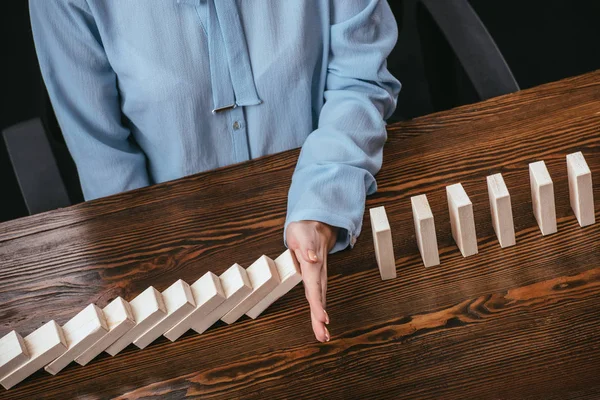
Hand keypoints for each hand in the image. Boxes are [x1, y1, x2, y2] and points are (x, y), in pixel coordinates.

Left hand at [286, 220, 337, 341]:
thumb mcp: (302, 234)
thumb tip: (312, 258)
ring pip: (319, 299)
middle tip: (323, 336)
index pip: (315, 287)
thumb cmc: (305, 231)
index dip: (318, 303)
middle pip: (319, 298)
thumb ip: (308, 246)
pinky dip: (319, 310)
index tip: (323, 319)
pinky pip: (317, 296)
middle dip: (320, 318)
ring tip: (323, 336)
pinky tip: (321, 323)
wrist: (315, 226)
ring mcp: (317, 277)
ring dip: (320, 318)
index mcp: (312, 265)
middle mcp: (317, 274)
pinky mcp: (314, 278)